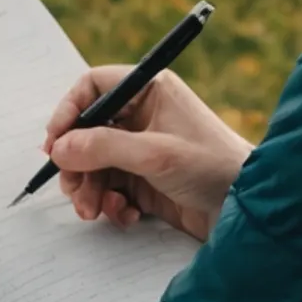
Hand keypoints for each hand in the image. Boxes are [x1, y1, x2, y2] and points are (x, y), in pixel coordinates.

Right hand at [43, 68, 249, 241]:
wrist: (247, 208)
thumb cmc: (212, 167)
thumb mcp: (154, 154)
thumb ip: (103, 147)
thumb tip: (59, 148)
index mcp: (149, 91)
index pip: (93, 87)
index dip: (68, 112)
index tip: (54, 144)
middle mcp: (143, 116)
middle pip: (87, 131)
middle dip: (76, 163)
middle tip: (72, 189)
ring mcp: (143, 148)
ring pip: (95, 163)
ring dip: (89, 189)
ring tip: (94, 211)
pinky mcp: (146, 179)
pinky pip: (111, 186)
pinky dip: (110, 202)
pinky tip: (126, 215)